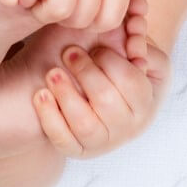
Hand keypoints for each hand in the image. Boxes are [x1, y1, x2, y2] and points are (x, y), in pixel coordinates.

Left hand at [32, 30, 170, 159]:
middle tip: (68, 52)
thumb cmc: (117, 66)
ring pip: (85, 125)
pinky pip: (63, 141)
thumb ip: (139, 40)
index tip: (95, 47)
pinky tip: (41, 94)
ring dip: (67, 96)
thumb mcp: (138, 51)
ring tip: (52, 73)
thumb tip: (135, 37)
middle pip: (107, 102)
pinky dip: (50, 118)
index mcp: (145, 101)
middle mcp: (128, 127)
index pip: (131, 82)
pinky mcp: (77, 150)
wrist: (94, 95)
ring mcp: (102, 142)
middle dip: (85, 73)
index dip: (110, 61)